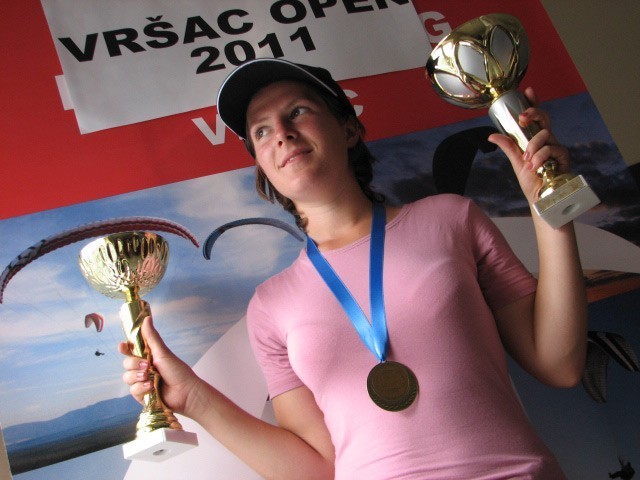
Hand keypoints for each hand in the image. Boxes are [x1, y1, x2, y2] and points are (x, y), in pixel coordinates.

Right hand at [119, 316, 200, 415]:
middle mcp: (143, 368)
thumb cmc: (177, 370)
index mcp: (148, 356)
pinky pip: (133, 390)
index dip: (124, 348)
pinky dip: (141, 388)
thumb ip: (152, 337)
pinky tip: (150, 388)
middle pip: (126, 363)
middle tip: (147, 366)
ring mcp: (142, 381)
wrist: (185, 392)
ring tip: (150, 378)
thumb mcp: (163, 353)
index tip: (123, 346)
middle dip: (134, 364)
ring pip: (127, 377)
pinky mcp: (142, 395)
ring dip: (137, 377)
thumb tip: (146, 318)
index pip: (131, 350)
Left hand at [488, 87, 571, 204]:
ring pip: (545, 134)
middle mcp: (548, 140)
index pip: (536, 117)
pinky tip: (535, 166)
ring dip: (533, 146)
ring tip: (527, 160)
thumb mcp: (516, 161)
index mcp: (536, 139)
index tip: (527, 90)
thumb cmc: (531, 180)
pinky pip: (551, 148)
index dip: (533, 102)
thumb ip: (508, 146)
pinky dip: (540, 157)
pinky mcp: (563, 156)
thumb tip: (491, 135)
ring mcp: (556, 147)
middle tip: (522, 117)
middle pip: (544, 118)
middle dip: (533, 113)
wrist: (540, 198)